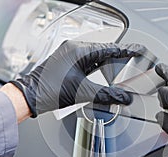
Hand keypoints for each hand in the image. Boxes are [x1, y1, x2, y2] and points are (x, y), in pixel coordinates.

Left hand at [11, 40, 145, 116]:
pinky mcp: (67, 63)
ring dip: (108, 62)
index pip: (109, 48)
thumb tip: (123, 97)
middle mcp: (73, 49)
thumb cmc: (48, 91)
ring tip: (121, 68)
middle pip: (103, 50)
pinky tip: (103, 73)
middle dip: (119, 56)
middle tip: (132, 60)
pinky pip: (87, 61)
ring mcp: (69, 55)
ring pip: (95, 56)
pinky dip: (98, 66)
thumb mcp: (82, 92)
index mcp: (78, 51)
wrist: (30, 97)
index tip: (137, 51)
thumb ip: (106, 95)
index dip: (126, 50)